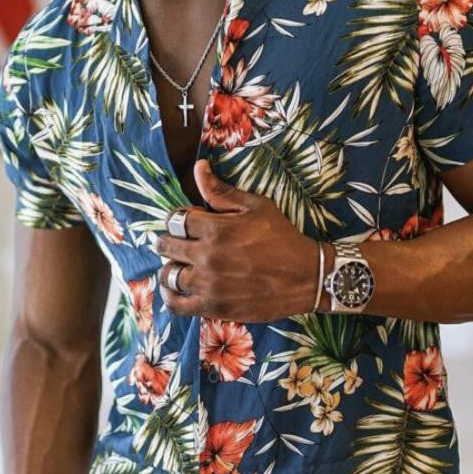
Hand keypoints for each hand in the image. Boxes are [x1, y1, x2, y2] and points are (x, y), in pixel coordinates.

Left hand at [157, 160, 318, 321]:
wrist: (306, 277)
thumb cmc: (282, 238)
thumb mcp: (257, 206)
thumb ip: (222, 191)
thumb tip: (198, 167)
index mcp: (216, 228)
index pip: (175, 219)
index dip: (179, 219)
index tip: (189, 224)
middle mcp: (208, 256)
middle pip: (166, 245)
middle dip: (170, 241)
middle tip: (181, 243)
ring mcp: (209, 284)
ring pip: (167, 275)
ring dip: (170, 268)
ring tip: (181, 265)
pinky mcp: (214, 307)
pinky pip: (176, 304)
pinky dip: (170, 296)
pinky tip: (178, 289)